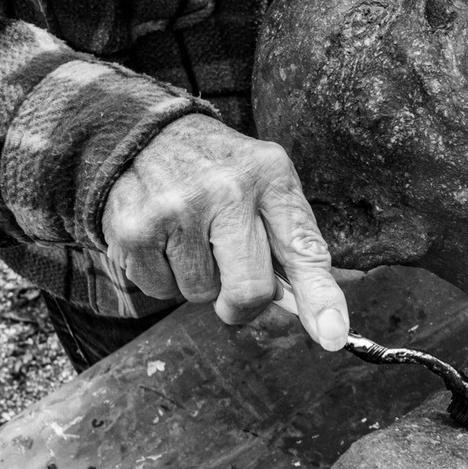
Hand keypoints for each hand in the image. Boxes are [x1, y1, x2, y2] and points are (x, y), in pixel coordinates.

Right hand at [101, 114, 349, 348]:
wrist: (140, 134)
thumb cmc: (218, 172)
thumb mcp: (266, 185)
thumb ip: (293, 242)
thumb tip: (320, 314)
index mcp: (271, 177)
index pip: (303, 247)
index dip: (320, 297)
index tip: (332, 335)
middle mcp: (227, 190)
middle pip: (249, 290)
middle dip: (244, 302)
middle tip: (233, 279)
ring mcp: (178, 210)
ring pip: (202, 294)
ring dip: (200, 281)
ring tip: (191, 236)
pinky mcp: (134, 230)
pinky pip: (162, 291)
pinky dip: (165, 276)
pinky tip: (163, 238)